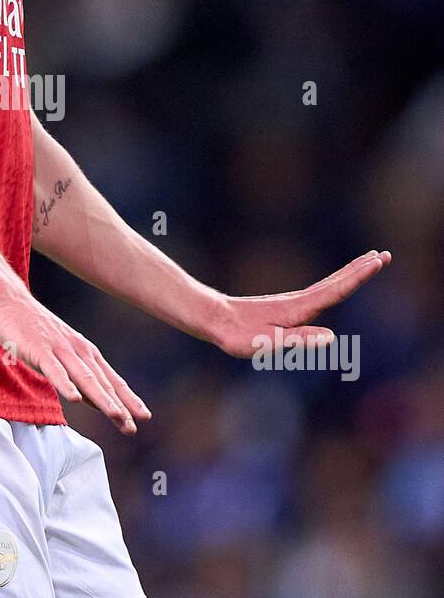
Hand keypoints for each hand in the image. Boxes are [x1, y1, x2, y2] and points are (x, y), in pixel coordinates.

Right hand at [0, 292, 150, 433]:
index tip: (144, 417)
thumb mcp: (63, 354)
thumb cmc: (37, 331)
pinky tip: (74, 399)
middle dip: (119, 405)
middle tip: (132, 427)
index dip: (128, 399)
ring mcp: (59, 349)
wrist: (11, 302)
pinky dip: (65, 384)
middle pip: (102, 382)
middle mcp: (78, 351)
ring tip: (116, 416)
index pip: (111, 380)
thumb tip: (97, 402)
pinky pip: (53, 369)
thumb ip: (79, 377)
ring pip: (84, 378)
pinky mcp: (38, 350)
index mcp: (86, 352)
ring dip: (101, 398)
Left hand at [215, 249, 391, 357]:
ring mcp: (294, 302)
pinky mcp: (288, 306)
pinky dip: (335, 283)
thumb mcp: (267, 342)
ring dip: (350, 273)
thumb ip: (299, 340)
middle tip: (384, 255)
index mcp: (299, 308)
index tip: (378, 260)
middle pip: (337, 281)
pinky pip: (319, 291)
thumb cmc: (238, 335)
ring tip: (368, 262)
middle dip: (361, 269)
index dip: (359, 276)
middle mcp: (300, 301)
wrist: (214, 318)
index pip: (336, 289)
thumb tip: (332, 338)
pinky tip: (335, 286)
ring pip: (329, 284)